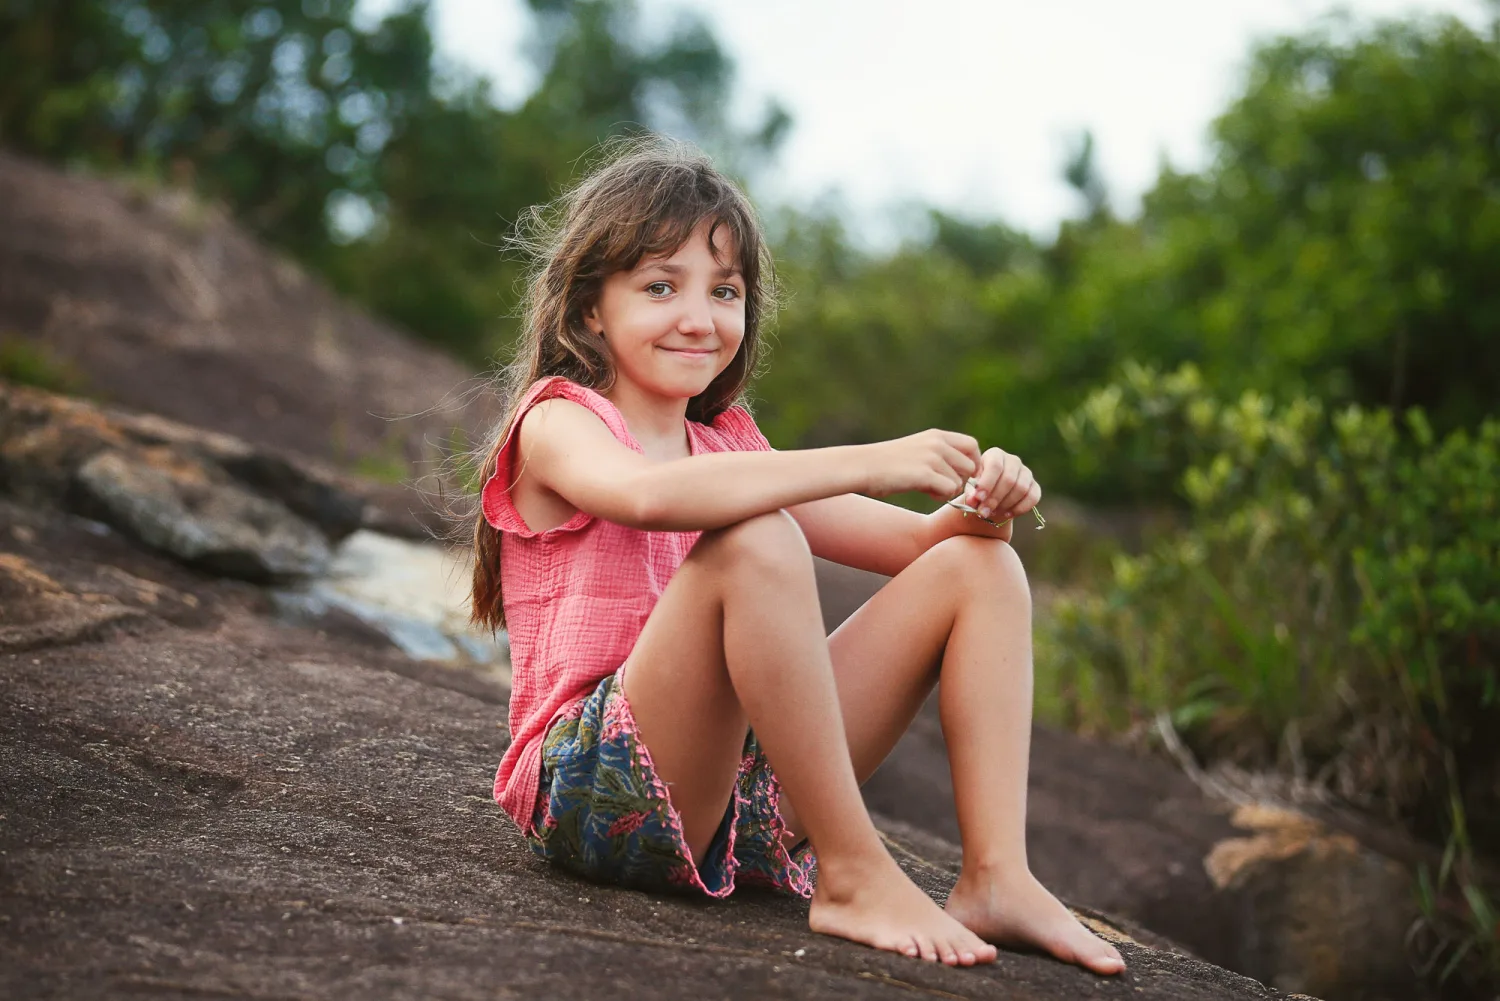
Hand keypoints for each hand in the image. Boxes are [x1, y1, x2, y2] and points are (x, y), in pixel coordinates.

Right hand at [860, 429, 982, 500]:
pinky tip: (925, 491)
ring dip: (947, 490)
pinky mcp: (925, 474)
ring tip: (928, 487)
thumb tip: (964, 475)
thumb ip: (939, 456)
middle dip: (962, 480)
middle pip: (970, 466)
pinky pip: (949, 490)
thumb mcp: (917, 449)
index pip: (972, 445)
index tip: (961, 475)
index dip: (972, 462)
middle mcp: (937, 444)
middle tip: (943, 485)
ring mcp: (932, 458)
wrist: (864, 466)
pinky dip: (940, 495)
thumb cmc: (889, 463)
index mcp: (937, 435)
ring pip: (959, 481)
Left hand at [959, 447, 1039, 522]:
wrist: (992, 497)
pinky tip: (1007, 514)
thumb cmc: (979, 489)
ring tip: (993, 512)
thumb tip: (973, 500)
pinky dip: (1020, 508)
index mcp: (995, 455)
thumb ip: (972, 494)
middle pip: (1008, 479)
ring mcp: (1026, 472)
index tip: (979, 498)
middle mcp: (1013, 460)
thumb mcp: (972, 490)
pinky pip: (1033, 497)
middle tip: (983, 512)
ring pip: (1021, 488)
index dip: (987, 483)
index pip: (995, 465)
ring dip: (1006, 504)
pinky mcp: (1034, 486)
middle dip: (995, 498)